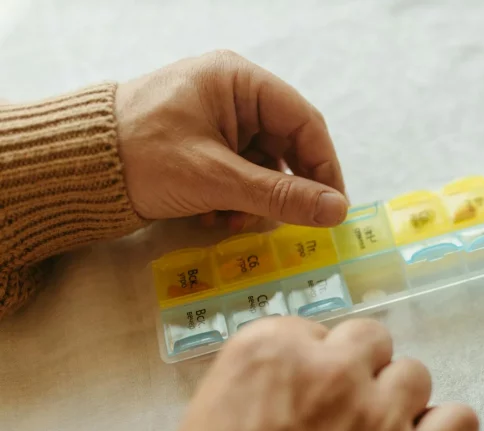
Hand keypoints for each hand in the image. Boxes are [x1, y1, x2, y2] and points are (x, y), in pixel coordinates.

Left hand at [116, 50, 348, 231]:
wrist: (73, 170)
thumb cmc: (142, 157)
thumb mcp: (216, 179)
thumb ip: (281, 196)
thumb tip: (337, 211)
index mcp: (238, 82)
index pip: (304, 122)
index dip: (324, 167)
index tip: (333, 208)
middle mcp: (233, 96)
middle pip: (285, 148)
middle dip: (282, 191)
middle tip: (283, 224)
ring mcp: (218, 122)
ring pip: (264, 168)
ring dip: (255, 202)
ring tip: (229, 221)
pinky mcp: (204, 147)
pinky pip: (240, 175)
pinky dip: (235, 201)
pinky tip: (213, 218)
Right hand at [154, 317, 478, 430]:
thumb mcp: (207, 416)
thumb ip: (260, 385)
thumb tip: (295, 389)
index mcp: (270, 349)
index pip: (315, 332)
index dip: (314, 366)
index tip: (305, 398)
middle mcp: (330, 369)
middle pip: (371, 341)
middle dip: (360, 372)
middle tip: (341, 416)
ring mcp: (377, 413)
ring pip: (415, 375)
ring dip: (400, 401)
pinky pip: (459, 422)